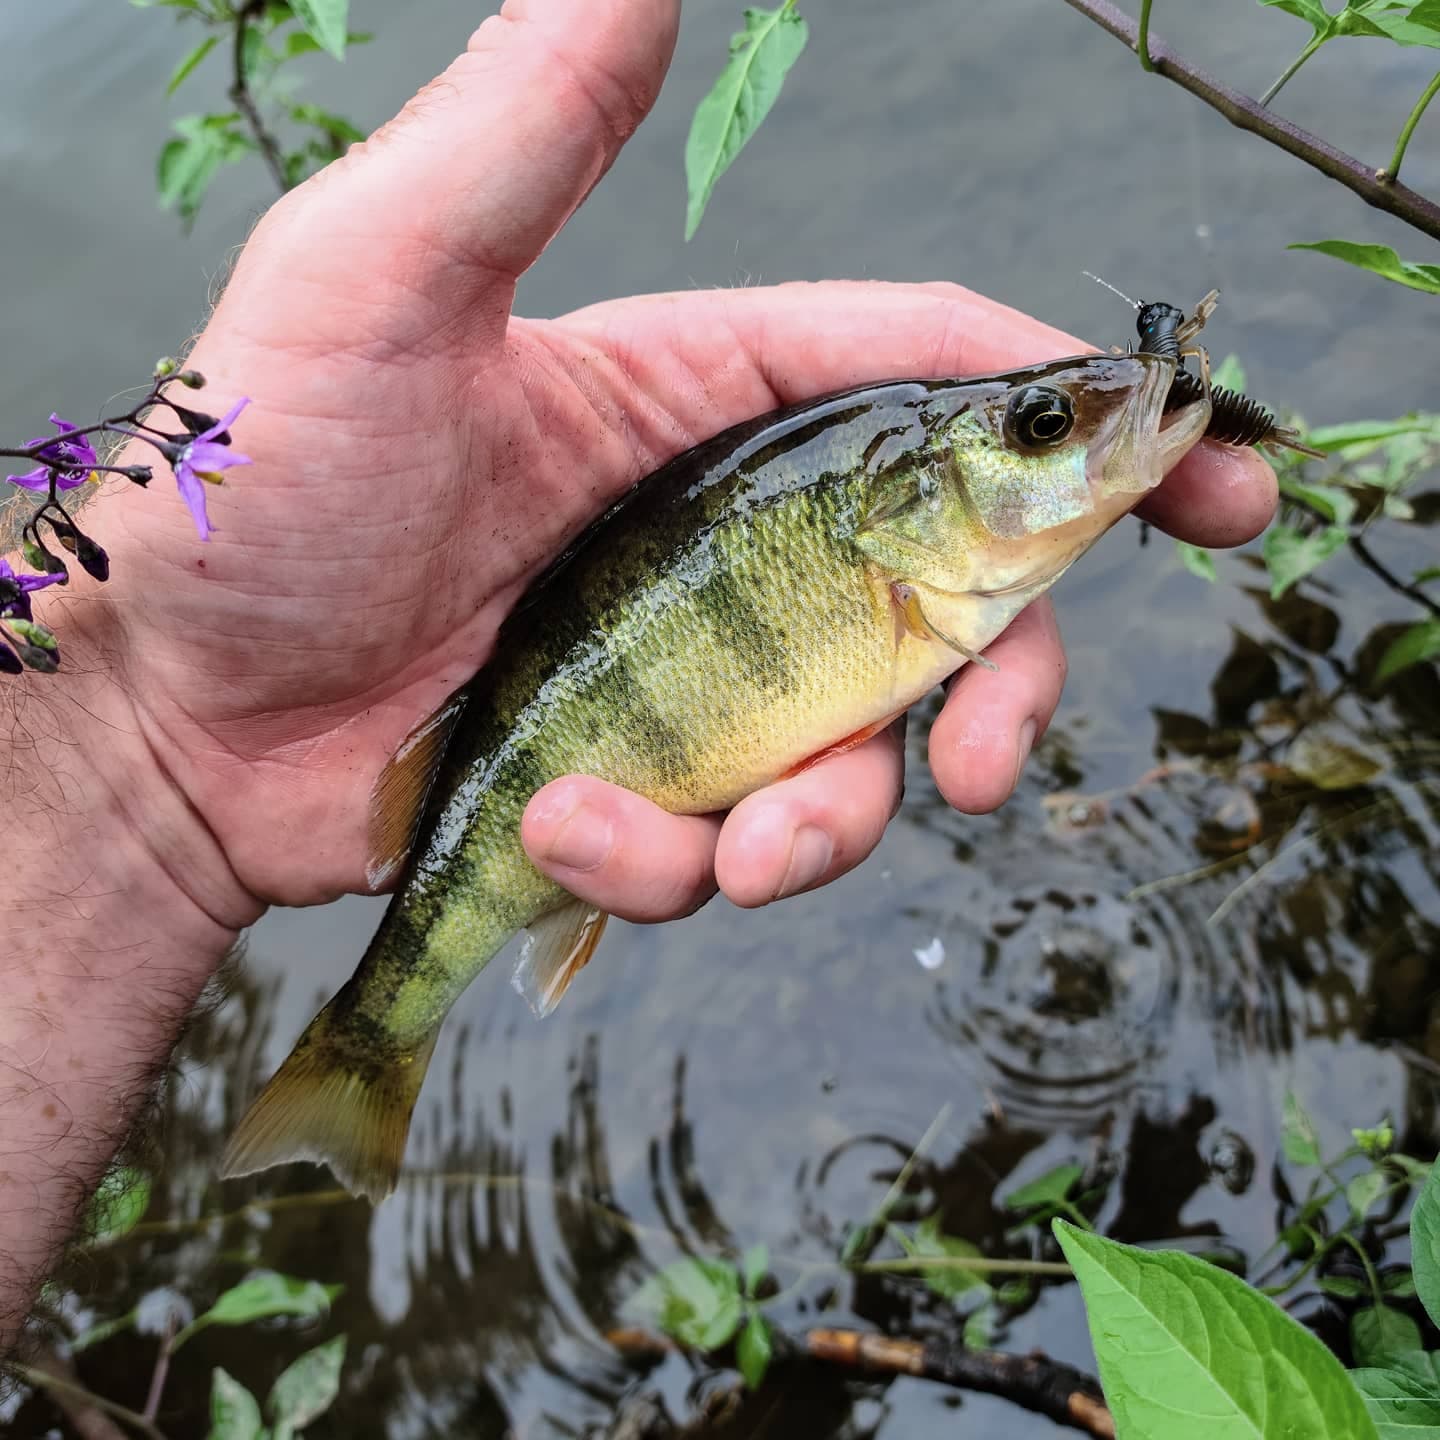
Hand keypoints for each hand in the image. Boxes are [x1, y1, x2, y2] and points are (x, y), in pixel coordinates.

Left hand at [61, 0, 1273, 933]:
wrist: (174, 719)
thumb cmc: (254, 487)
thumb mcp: (376, 285)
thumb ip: (524, 135)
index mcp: (701, 397)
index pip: (936, 379)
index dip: (1087, 423)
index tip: (1219, 484)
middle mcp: (725, 534)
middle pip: (947, 598)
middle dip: (999, 686)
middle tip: (990, 764)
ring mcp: (695, 671)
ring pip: (856, 752)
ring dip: (822, 821)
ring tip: (717, 844)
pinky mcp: (652, 786)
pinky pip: (737, 844)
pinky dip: (682, 867)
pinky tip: (583, 843)